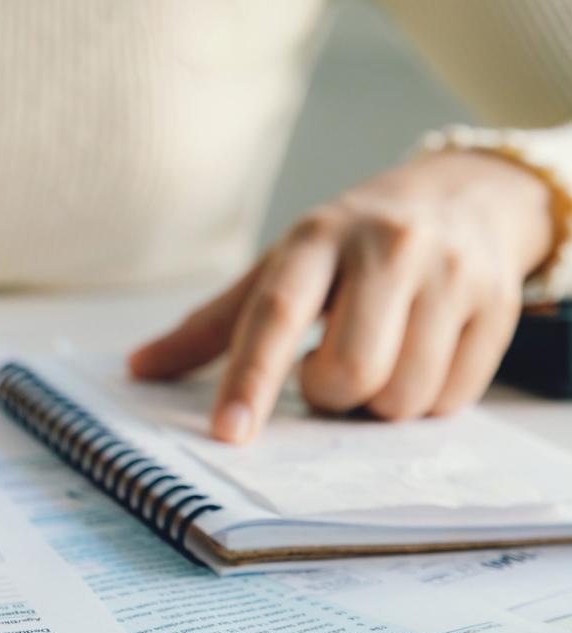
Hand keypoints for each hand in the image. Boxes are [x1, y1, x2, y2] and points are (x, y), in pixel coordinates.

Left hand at [129, 150, 554, 442]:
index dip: (250, 380)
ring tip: (377, 359)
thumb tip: (137, 369)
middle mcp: (387, 248)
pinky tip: (419, 359)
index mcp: (316, 239)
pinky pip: (452, 399)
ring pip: (402, 396)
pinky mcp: (498, 305)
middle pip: (348, 372)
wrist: (461, 197)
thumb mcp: (279, 270)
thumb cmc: (347, 248)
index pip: (276, 315)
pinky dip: (425, 400)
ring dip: (378, 403)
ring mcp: (450, 274)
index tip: (228, 434)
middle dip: (328, 394)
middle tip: (326, 372)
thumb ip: (211, 326)